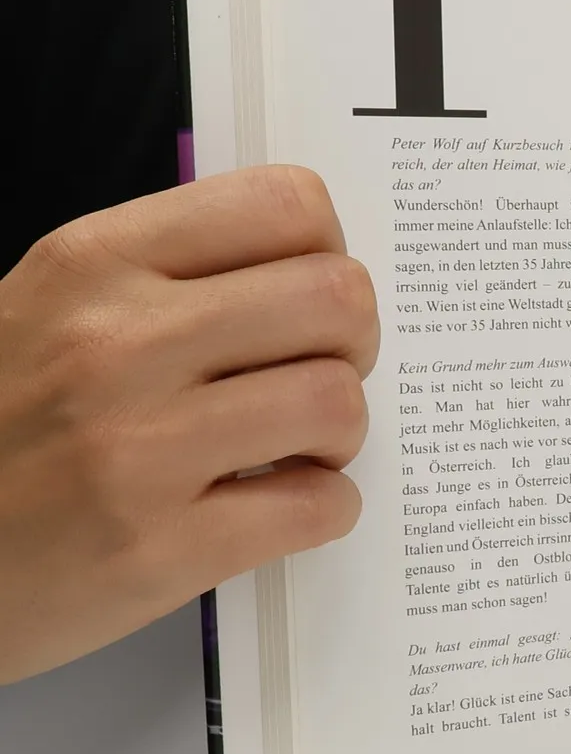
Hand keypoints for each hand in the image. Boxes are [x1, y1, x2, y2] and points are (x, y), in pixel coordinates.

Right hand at [0, 166, 377, 683]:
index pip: (286, 204)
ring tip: (296, 448)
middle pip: (337, 298)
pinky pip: (318, 506)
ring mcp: (136, 449)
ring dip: (341, 432)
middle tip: (316, 374)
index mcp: (94, 264)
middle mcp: (117, 343)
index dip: (326, 252)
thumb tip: (308, 262)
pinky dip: (325, 509)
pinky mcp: (157, 549)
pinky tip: (280, 506)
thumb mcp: (50, 308)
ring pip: (337, 401)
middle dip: (353, 342)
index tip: (305, 297)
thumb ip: (167, 275)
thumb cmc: (0, 425)